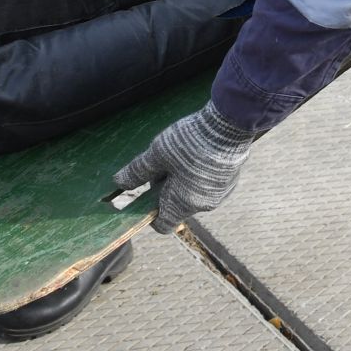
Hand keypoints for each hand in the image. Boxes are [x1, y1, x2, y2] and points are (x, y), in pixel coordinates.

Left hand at [113, 103, 255, 230]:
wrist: (229, 126)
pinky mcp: (232, 180)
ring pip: (194, 194)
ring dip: (184, 181)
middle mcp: (204, 205)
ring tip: (182, 155)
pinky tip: (199, 153)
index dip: (151, 214)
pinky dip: (200, 175)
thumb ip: (137, 171)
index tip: (146, 194)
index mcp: (183, 204)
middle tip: (163, 163)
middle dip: (167, 189)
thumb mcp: (157, 154)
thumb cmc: (190, 142)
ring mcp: (221, 194)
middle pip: (177, 206)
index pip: (163, 225)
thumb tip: (119, 183)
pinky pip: (209, 185)